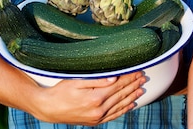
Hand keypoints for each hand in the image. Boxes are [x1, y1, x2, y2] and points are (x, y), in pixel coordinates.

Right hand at [31, 72, 145, 124]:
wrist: (48, 109)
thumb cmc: (60, 91)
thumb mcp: (76, 81)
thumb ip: (97, 80)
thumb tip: (115, 77)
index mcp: (95, 97)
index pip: (118, 85)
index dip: (129, 78)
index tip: (138, 71)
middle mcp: (98, 109)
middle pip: (121, 95)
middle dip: (133, 85)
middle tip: (143, 78)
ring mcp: (97, 117)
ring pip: (120, 106)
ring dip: (132, 97)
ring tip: (142, 89)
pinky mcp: (95, 122)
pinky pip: (113, 116)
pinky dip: (123, 110)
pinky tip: (131, 105)